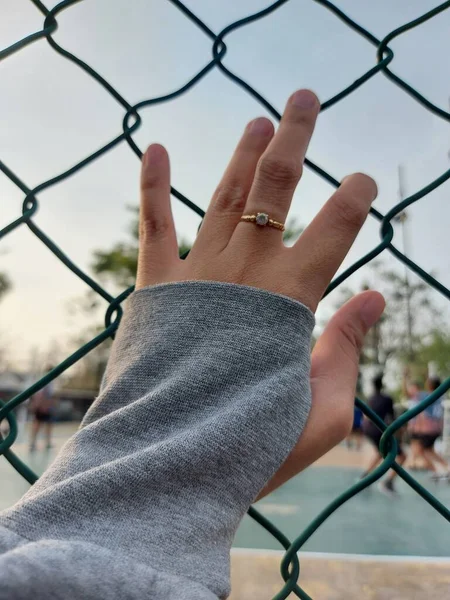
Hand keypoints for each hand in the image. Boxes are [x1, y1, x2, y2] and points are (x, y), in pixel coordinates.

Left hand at [137, 89, 384, 493]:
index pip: (335, 229)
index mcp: (290, 298)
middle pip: (276, 188)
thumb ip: (346, 346)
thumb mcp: (320, 406)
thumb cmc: (254, 442)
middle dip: (295, 139)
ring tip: (257, 122)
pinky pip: (155, 227)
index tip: (364, 180)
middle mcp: (244, 271)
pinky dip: (153, 186)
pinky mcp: (156, 288)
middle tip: (304, 98)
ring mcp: (198, 274)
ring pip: (224, 197)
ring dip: (242, 156)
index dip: (355, 197)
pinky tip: (156, 147)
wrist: (174, 460)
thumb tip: (376, 295)